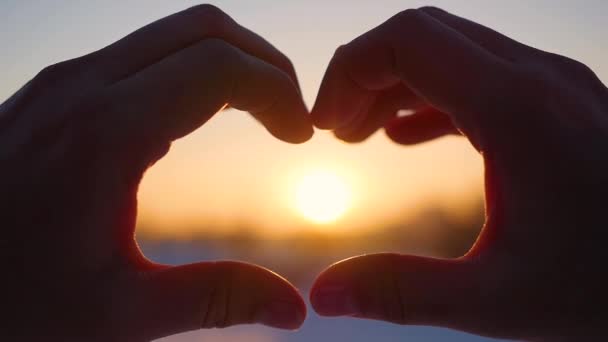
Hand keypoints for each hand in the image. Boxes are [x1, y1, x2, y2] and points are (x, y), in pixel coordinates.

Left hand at [0, 5, 311, 340]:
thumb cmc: (10, 303)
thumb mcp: (120, 313)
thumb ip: (216, 299)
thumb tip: (294, 308)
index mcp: (105, 133)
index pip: (220, 68)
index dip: (278, 92)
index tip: (301, 136)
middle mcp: (82, 87)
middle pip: (204, 29)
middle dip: (264, 64)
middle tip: (290, 117)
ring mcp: (64, 83)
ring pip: (172, 33)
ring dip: (228, 62)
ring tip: (258, 114)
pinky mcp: (56, 92)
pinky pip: (140, 54)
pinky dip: (190, 69)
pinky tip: (198, 120)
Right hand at [310, 7, 607, 340]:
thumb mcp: (500, 300)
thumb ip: (403, 292)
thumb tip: (324, 295)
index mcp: (518, 109)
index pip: (407, 41)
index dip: (349, 72)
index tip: (323, 127)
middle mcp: (539, 79)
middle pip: (424, 34)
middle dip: (366, 75)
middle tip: (336, 134)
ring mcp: (554, 86)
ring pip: (451, 50)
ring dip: (396, 84)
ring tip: (361, 136)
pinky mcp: (560, 104)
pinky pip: (478, 77)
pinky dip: (430, 97)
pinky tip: (407, 138)